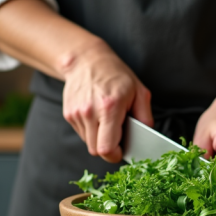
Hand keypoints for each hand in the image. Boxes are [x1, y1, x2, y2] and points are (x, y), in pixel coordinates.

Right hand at [61, 42, 152, 162]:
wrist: (86, 60)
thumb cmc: (116, 75)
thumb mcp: (139, 91)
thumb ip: (145, 116)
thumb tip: (147, 136)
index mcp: (110, 107)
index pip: (107, 148)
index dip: (115, 155)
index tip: (122, 151)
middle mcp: (90, 112)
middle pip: (96, 150)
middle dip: (109, 149)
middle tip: (117, 137)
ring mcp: (77, 113)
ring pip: (88, 143)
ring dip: (99, 139)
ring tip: (107, 122)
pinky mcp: (68, 114)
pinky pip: (82, 134)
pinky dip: (91, 131)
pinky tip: (97, 117)